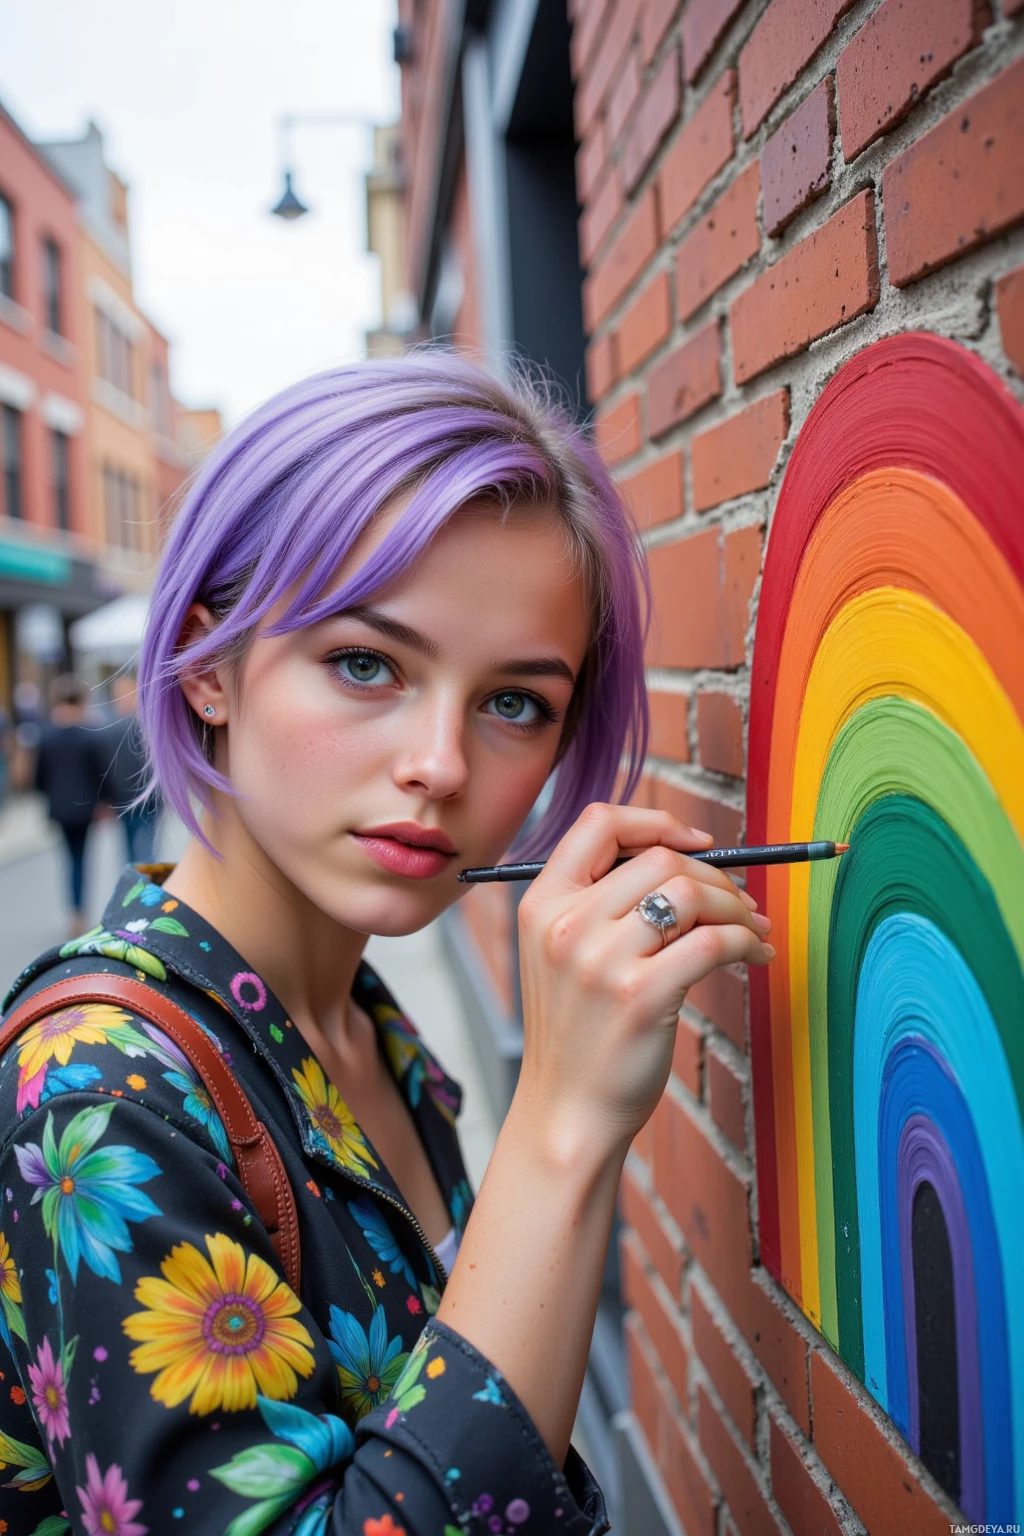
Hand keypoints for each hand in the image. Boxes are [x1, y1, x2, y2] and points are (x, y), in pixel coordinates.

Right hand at [514, 803, 773, 1164]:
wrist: (566, 1114)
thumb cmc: (577, 1035)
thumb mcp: (562, 956)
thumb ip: (601, 905)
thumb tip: (684, 861)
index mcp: (541, 904)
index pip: (598, 823)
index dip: (656, 821)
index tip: (696, 842)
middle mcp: (566, 925)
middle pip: (659, 859)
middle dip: (714, 875)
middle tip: (741, 902)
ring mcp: (601, 961)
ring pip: (689, 893)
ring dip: (736, 907)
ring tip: (753, 931)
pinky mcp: (642, 996)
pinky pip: (713, 942)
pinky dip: (745, 942)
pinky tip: (754, 956)